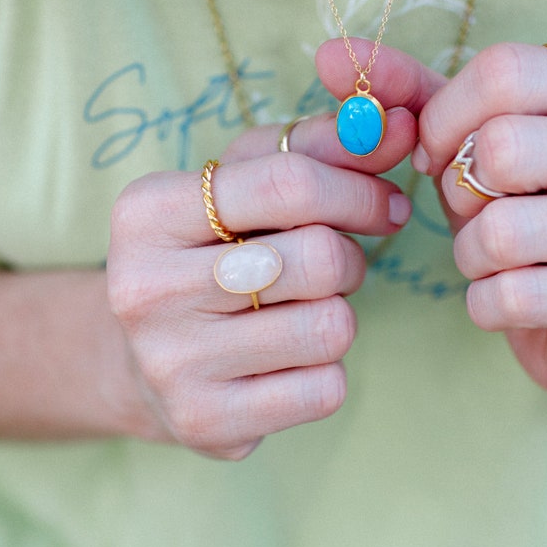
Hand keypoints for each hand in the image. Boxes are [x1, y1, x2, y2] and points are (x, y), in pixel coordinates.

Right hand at [107, 95, 419, 458]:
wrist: (142, 359)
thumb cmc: (210, 254)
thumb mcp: (245, 184)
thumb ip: (321, 146)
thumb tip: (404, 125)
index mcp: (147, 211)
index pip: (290, 184)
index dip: (359, 191)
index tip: (386, 205)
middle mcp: (146, 287)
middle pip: (319, 258)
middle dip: (346, 259)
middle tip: (330, 266)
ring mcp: (171, 364)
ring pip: (332, 327)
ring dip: (338, 315)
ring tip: (301, 312)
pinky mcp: (206, 422)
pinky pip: (325, 390)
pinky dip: (326, 372)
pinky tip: (287, 363)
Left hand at [413, 42, 546, 406]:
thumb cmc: (536, 211)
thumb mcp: (481, 142)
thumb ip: (412, 95)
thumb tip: (328, 53)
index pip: (505, 71)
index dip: (443, 120)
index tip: (435, 156)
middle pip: (500, 150)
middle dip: (459, 195)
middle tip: (475, 214)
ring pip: (501, 232)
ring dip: (470, 255)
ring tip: (495, 260)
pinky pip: (513, 297)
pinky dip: (486, 304)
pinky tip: (510, 300)